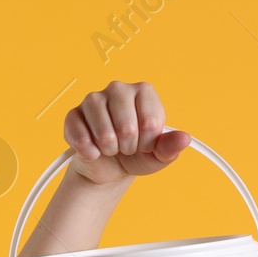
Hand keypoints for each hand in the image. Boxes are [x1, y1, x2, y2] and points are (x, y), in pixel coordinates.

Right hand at [63, 80, 191, 185]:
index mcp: (143, 92)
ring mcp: (93, 99)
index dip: (148, 142)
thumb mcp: (158, 155)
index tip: (145, 144)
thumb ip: (171, 147)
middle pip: (127, 126)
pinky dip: (89, 151)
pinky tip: (94, 151)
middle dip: (128, 146)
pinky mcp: (73, 114)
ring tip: (111, 148)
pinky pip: (80, 136)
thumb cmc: (137, 155)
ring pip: (103, 131)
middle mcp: (118, 89)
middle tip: (127, 147)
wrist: (110, 167)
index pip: (150, 122)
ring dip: (109, 149)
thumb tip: (184, 139)